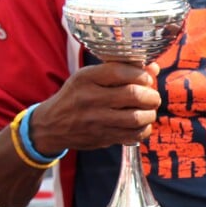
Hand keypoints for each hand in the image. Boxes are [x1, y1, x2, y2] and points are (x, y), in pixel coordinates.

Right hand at [29, 62, 161, 153]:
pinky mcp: (102, 137)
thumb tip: (154, 69)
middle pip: (134, 95)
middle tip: (152, 96)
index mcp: (86, 78)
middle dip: (151, 95)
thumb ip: (122, 70)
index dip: (141, 75)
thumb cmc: (76, 96)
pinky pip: (134, 135)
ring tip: (148, 110)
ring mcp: (96, 120)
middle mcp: (89, 98)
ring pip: (137, 117)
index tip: (146, 78)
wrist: (51, 125)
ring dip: (150, 113)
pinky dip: (144, 129)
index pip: (121, 71)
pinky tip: (141, 124)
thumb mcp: (90, 77)